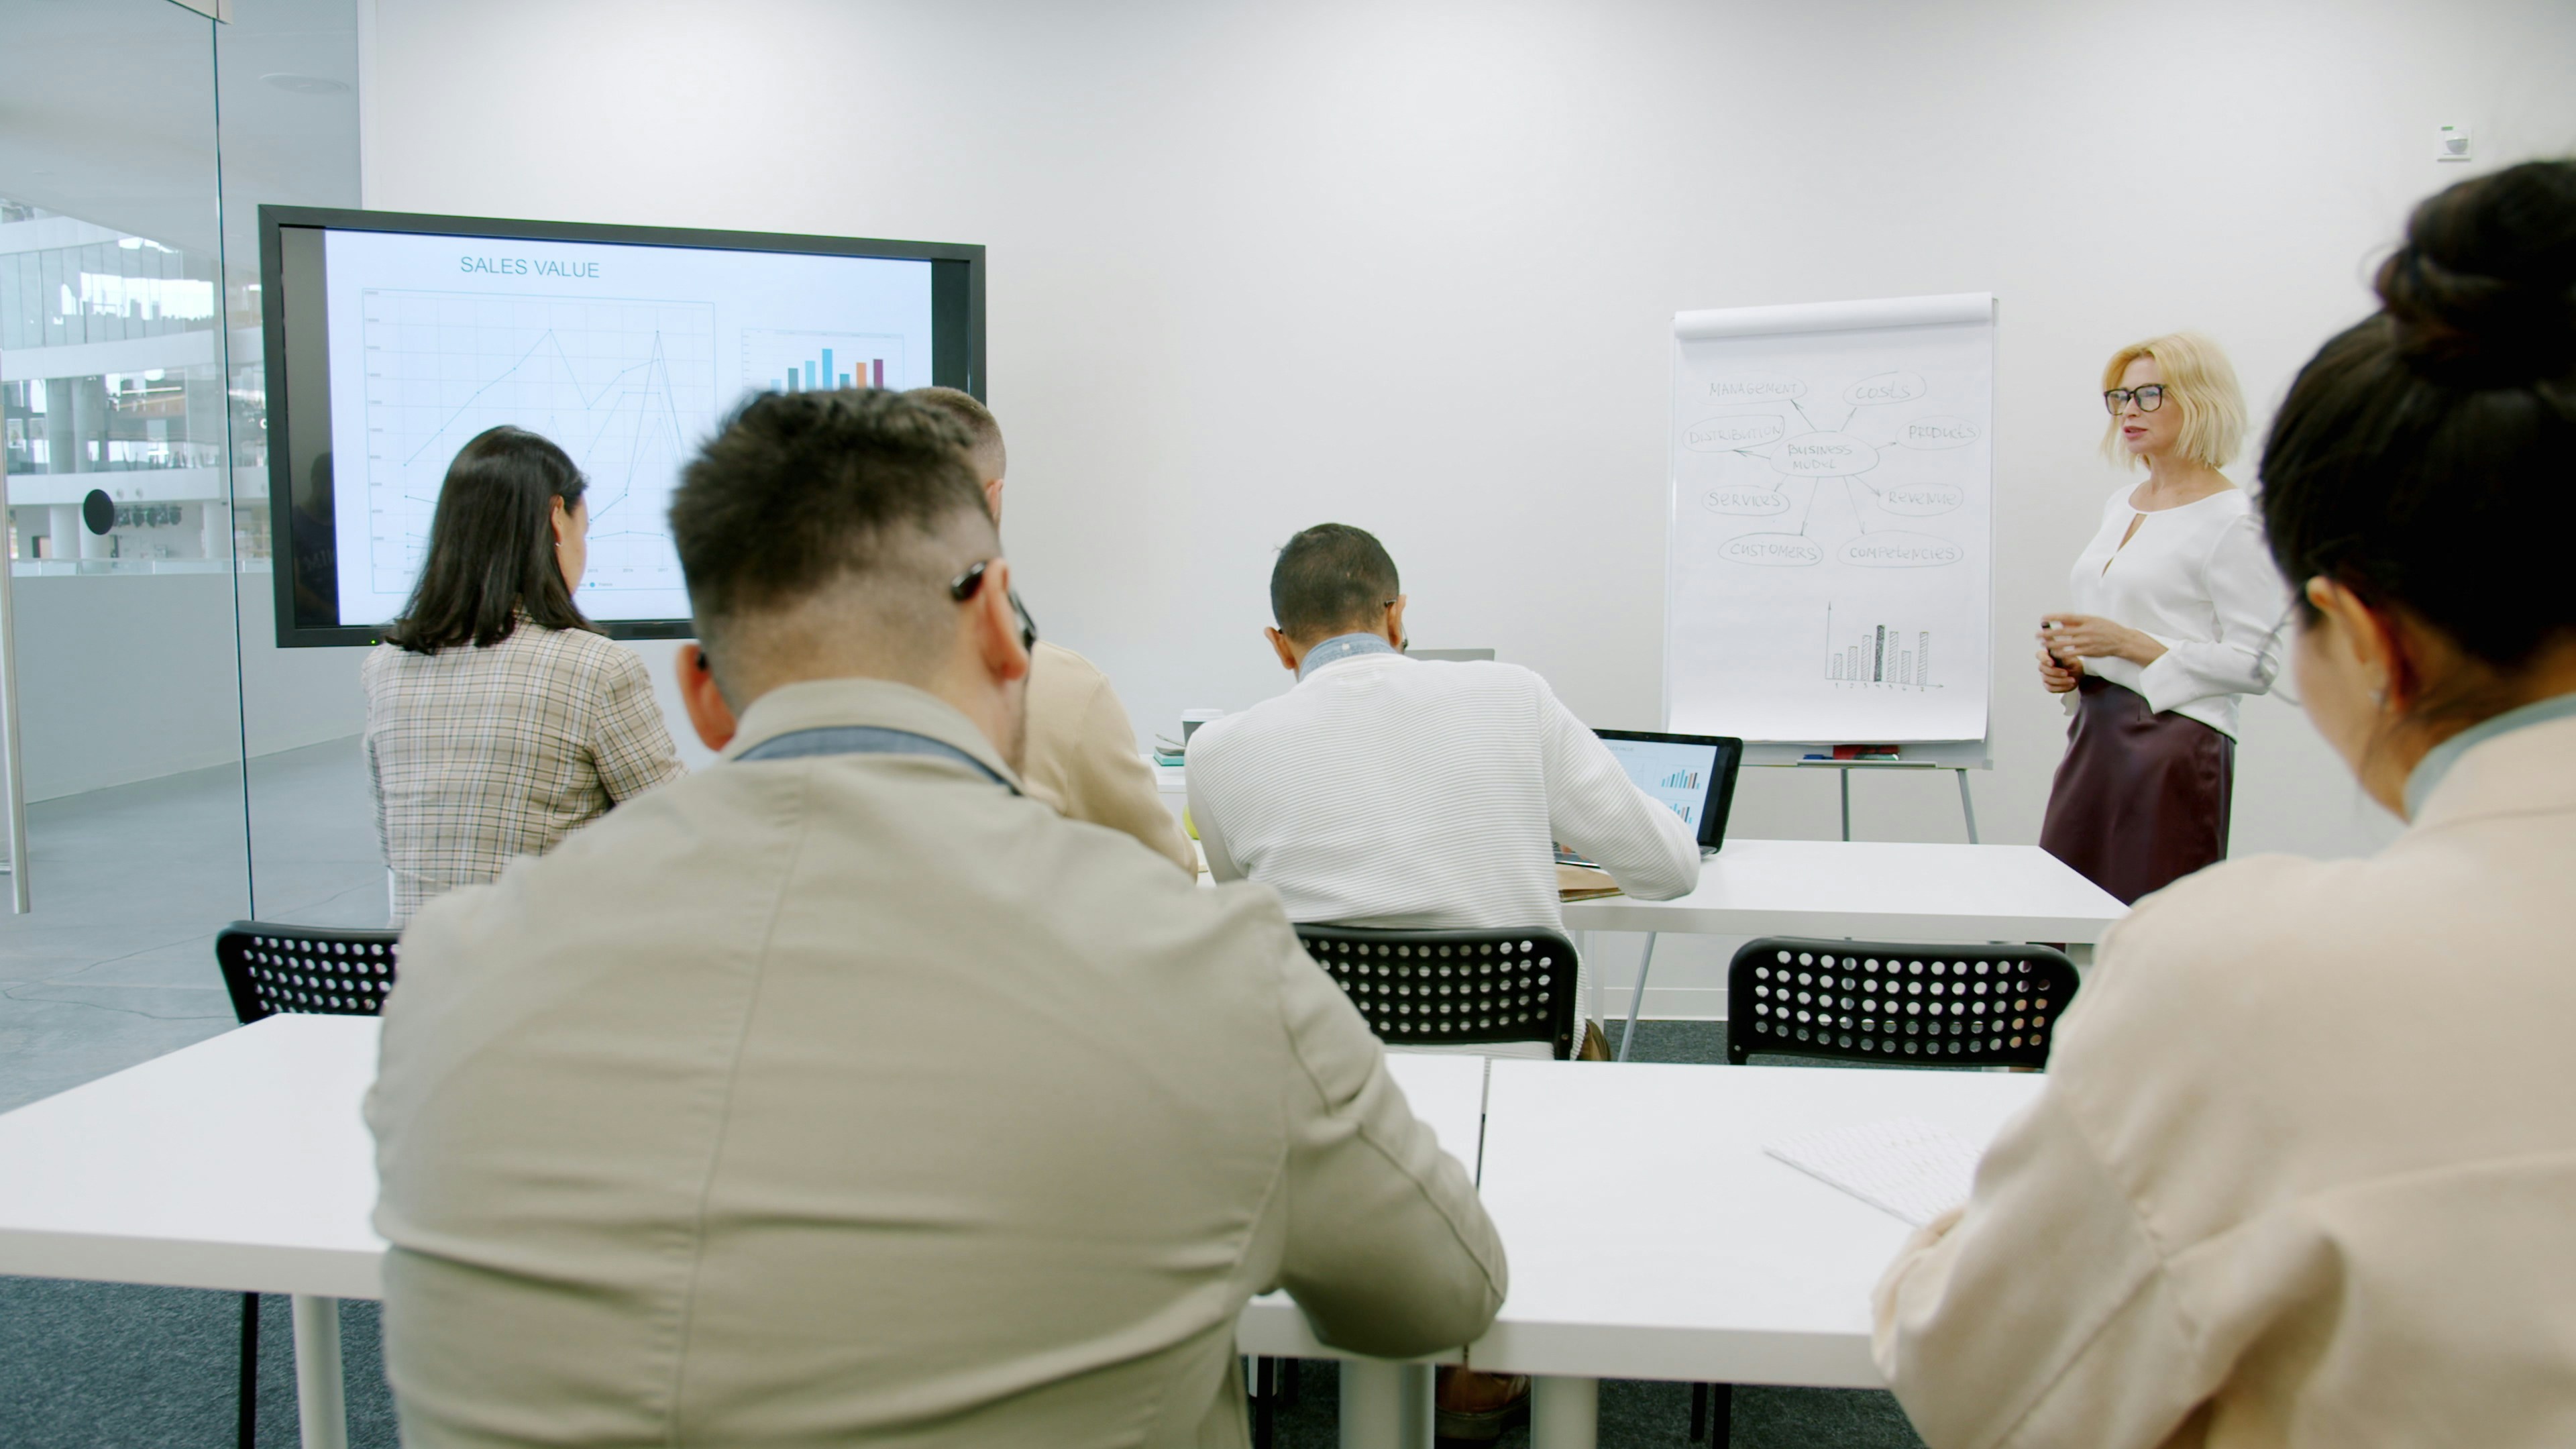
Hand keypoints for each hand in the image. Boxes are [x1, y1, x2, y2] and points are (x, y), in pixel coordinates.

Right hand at [2036, 645, 2082, 693]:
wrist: (2078, 674)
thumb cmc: (2073, 663)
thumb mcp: (2070, 658)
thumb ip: (2062, 655)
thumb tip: (2056, 650)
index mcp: (2047, 655)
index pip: (2040, 655)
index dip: (2044, 659)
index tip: (2052, 663)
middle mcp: (2044, 665)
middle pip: (2042, 668)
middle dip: (2055, 672)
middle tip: (2066, 673)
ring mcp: (2044, 676)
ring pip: (2047, 679)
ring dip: (2061, 680)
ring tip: (2072, 680)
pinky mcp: (2047, 685)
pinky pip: (2051, 688)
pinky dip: (2061, 687)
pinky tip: (2070, 685)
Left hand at [2039, 613, 2166, 666]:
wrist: (2122, 641)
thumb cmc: (2106, 629)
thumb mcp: (2093, 620)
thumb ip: (2077, 622)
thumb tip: (2061, 622)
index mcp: (2087, 619)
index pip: (2067, 617)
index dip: (2053, 617)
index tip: (2043, 618)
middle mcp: (2086, 630)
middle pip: (2062, 632)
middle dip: (2048, 633)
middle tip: (2037, 635)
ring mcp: (2087, 641)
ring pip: (2065, 644)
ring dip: (2051, 644)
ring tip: (2042, 644)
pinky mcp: (2088, 651)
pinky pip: (2071, 653)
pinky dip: (2061, 653)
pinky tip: (2054, 653)